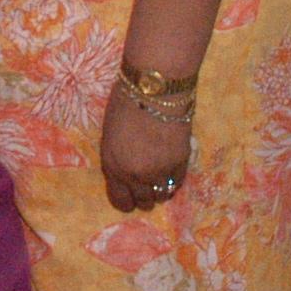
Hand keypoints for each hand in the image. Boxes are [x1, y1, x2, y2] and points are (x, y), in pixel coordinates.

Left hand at [100, 86, 193, 215]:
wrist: (154, 90)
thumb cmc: (126, 101)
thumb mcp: (111, 132)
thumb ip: (117, 155)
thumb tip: (127, 167)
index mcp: (112, 165)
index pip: (120, 199)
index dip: (126, 201)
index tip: (131, 199)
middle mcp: (134, 174)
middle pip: (143, 201)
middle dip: (144, 196)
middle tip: (148, 187)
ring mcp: (158, 171)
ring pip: (161, 196)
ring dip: (160, 190)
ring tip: (160, 178)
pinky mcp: (179, 164)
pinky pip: (177, 184)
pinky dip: (174, 181)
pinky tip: (171, 172)